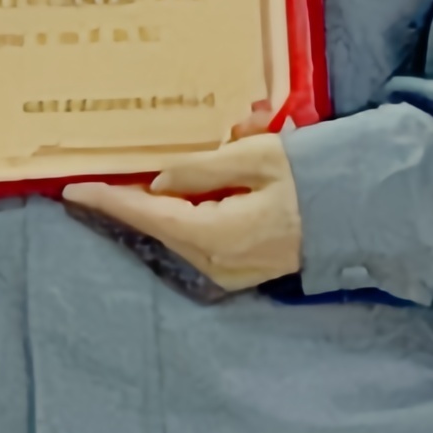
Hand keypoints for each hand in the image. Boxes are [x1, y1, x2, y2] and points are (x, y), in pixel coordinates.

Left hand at [63, 131, 303, 291]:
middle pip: (157, 228)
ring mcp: (227, 273)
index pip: (148, 215)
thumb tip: (159, 181)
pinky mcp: (238, 271)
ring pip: (175, 236)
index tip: (73, 188)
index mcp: (215, 234)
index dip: (110, 199)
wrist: (359, 217)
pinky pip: (195, 242)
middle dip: (127, 202)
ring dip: (153, 210)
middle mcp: (215, 263)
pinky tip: (171, 198)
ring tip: (127, 182)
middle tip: (97, 176)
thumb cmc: (311, 181)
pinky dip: (179, 219)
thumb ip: (203, 169)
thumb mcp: (256, 159)